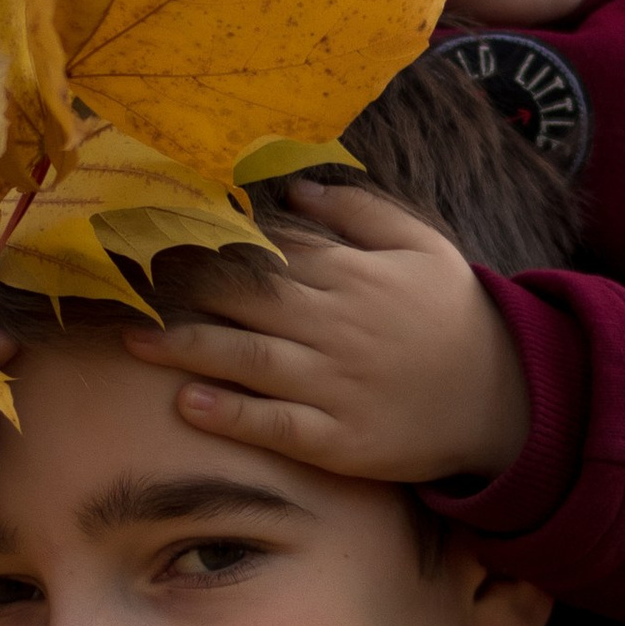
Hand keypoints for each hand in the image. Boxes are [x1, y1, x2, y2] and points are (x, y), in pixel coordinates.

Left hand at [118, 184, 529, 487]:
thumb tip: (291, 185)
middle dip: (181, 289)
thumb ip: (359, 211)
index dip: (209, 240)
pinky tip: (189, 405)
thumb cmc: (454, 316)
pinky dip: (232, 416)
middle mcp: (338, 325)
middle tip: (121, 282)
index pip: (269, 249)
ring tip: (133, 343)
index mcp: (352, 274)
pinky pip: (276, 426)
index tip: (155, 229)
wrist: (503, 398)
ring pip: (250, 361)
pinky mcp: (339, 440)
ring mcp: (336, 385)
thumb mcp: (422, 246)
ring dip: (187, 350)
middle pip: (246, 299)